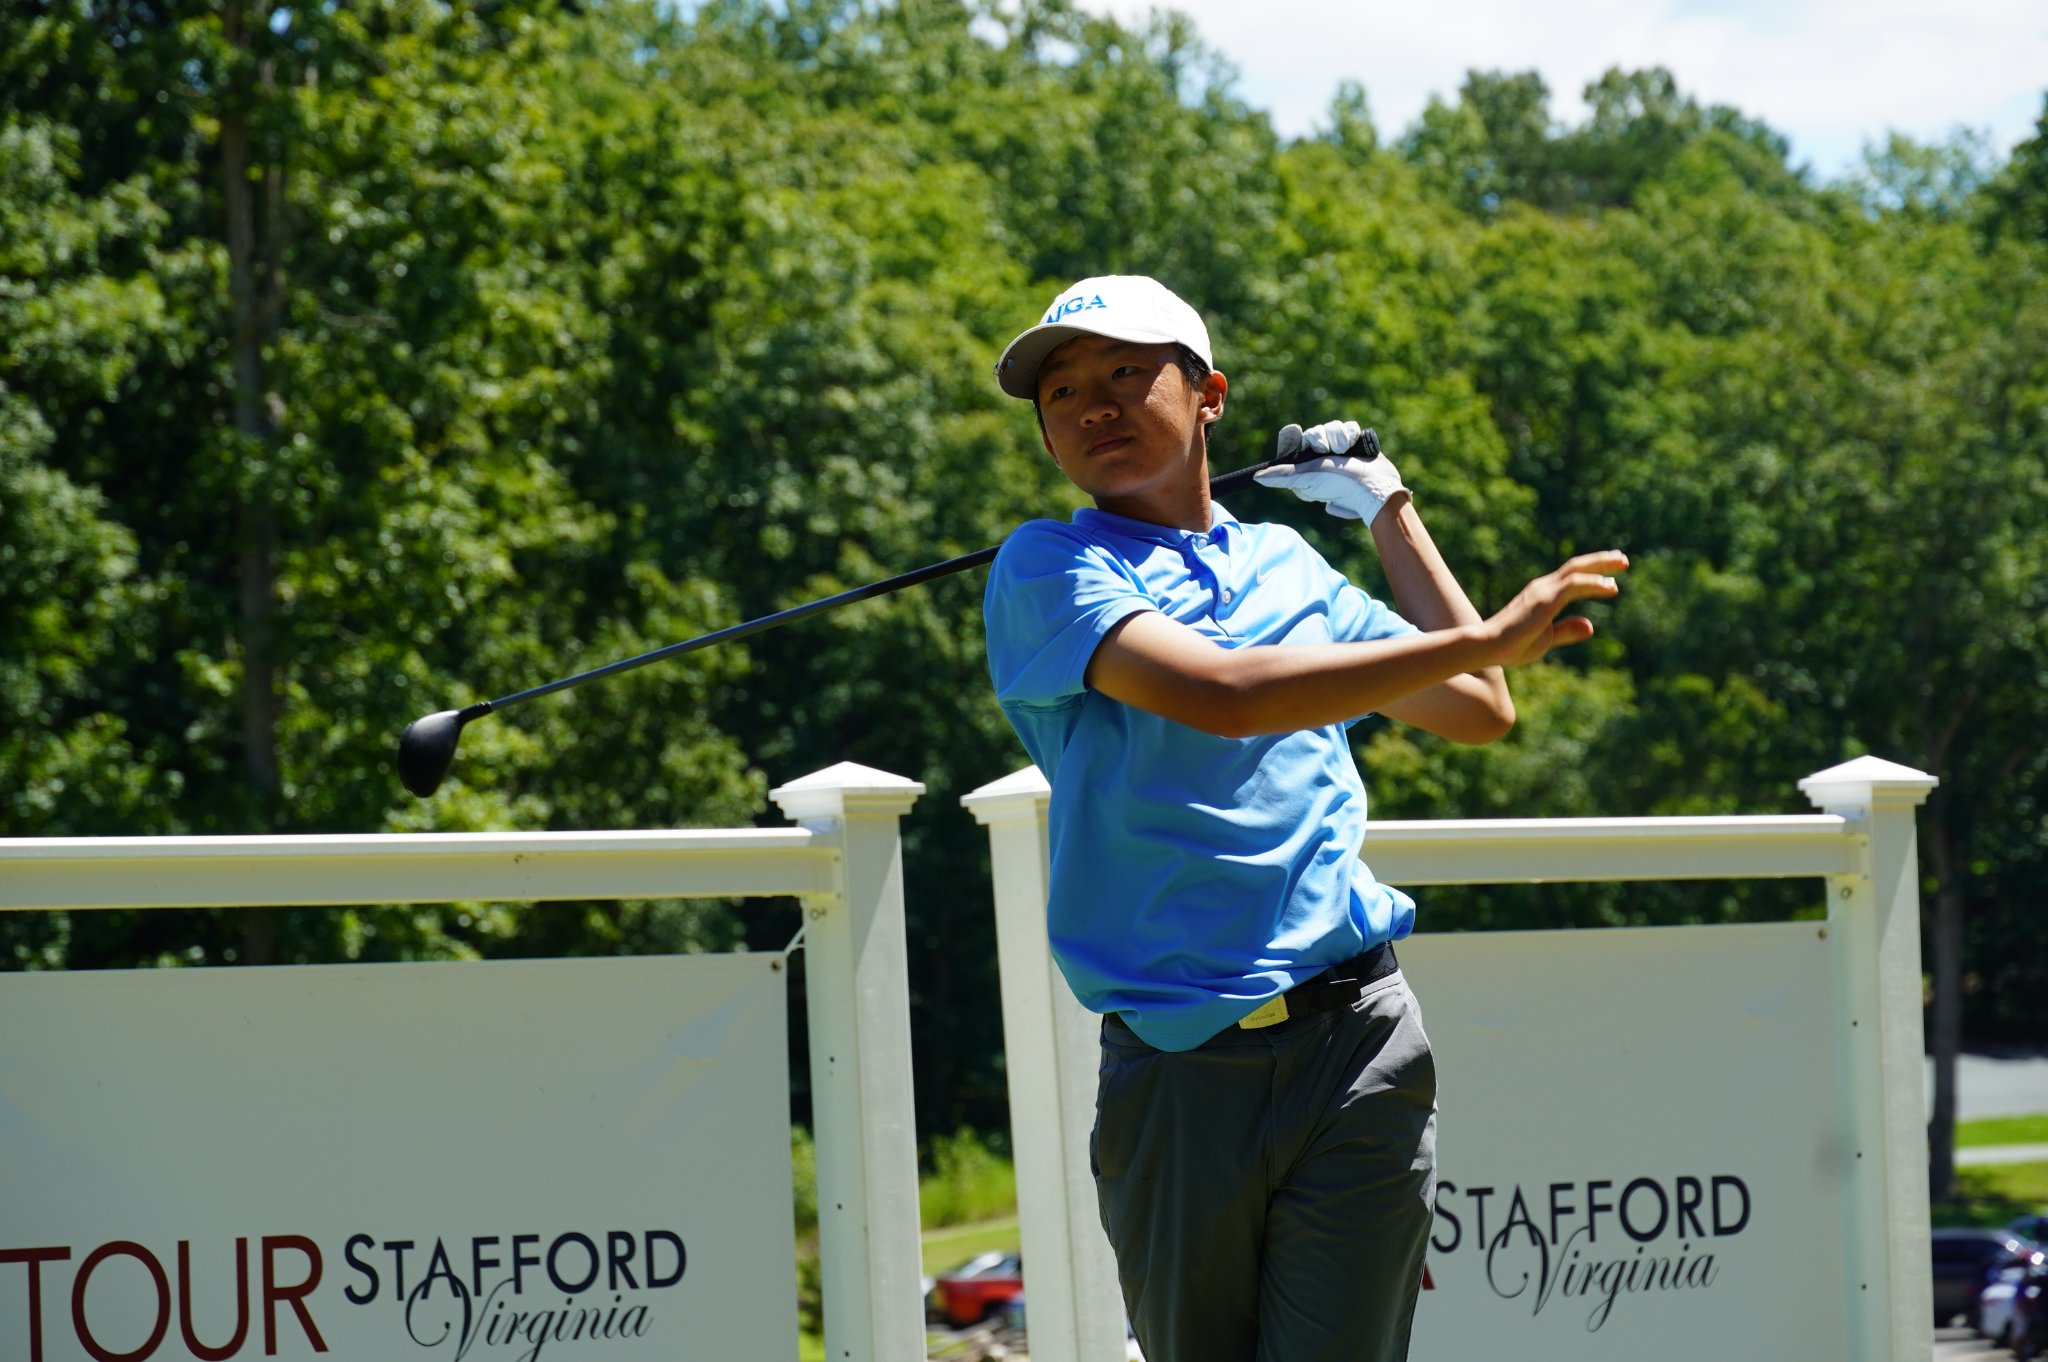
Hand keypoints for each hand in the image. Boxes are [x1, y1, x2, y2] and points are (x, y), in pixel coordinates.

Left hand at [1254, 420, 1407, 524]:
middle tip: (1327, 452)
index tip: (1295, 433)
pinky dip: (1351, 434)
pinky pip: (1348, 426)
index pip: (1296, 443)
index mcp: (1307, 467)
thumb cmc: (1338, 487)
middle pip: (1313, 432)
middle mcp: (1323, 458)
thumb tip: (1257, 477)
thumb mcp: (1306, 481)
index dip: (1295, 438)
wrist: (1374, 487)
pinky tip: (1354, 446)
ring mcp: (1340, 450)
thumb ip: (1282, 476)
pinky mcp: (1356, 442)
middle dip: (1320, 439)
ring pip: (1331, 427)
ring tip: (1344, 452)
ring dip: (1337, 437)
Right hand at [1482, 552, 1629, 666]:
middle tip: (1623, 560)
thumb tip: (1591, 626)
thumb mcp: (1547, 640)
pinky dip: (1594, 584)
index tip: (1612, 576)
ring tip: (1623, 565)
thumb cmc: (1512, 646)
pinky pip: (1574, 585)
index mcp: (1542, 595)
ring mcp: (1543, 591)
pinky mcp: (1545, 599)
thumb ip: (1567, 631)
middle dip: (1601, 561)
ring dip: (1602, 566)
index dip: (1592, 572)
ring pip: (1577, 570)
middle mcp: (1542, 587)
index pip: (1570, 577)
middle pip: (1576, 566)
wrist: (1488, 647)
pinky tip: (1610, 588)